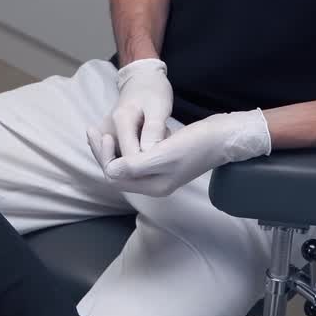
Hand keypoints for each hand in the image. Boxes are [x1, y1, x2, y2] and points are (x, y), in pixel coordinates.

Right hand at [87, 58, 172, 170]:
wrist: (141, 79)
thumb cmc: (152, 91)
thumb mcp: (158, 107)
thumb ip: (153, 130)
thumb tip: (148, 155)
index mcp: (120, 121)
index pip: (129, 158)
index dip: (147, 167)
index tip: (164, 162)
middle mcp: (107, 130)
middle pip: (120, 163)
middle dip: (143, 166)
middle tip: (162, 151)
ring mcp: (106, 134)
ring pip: (120, 162)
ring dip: (140, 161)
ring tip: (157, 143)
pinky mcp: (109, 137)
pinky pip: (120, 156)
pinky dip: (135, 156)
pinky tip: (150, 145)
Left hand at [102, 109, 271, 197]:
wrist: (224, 136)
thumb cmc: (196, 143)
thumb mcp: (163, 153)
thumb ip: (135, 165)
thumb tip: (109, 171)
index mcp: (153, 186)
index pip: (115, 177)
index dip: (103, 157)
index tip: (103, 135)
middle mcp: (155, 182)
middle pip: (118, 171)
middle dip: (102, 152)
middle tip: (92, 130)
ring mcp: (160, 171)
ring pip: (125, 162)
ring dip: (112, 148)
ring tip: (100, 129)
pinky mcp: (164, 159)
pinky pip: (136, 154)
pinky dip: (126, 143)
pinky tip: (123, 129)